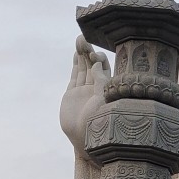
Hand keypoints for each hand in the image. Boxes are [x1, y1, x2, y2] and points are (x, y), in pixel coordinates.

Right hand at [59, 36, 110, 157]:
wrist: (84, 139)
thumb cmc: (99, 123)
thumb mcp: (103, 100)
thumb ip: (100, 81)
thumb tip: (97, 63)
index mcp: (106, 90)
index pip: (104, 69)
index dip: (99, 59)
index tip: (95, 55)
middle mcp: (96, 88)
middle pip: (92, 65)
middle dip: (88, 52)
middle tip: (83, 39)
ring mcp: (84, 91)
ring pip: (83, 69)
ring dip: (81, 55)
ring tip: (79, 40)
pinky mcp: (72, 95)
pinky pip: (75, 76)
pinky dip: (76, 65)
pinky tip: (76, 54)